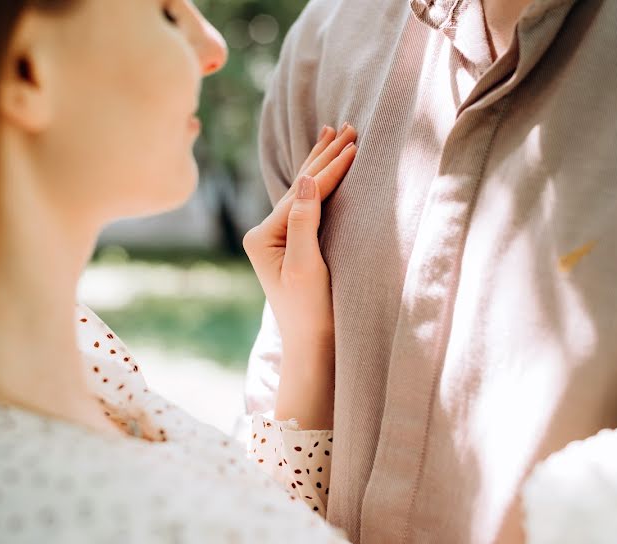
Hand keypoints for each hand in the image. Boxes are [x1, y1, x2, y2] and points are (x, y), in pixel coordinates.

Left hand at [243, 123, 357, 427]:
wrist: (311, 344)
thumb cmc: (310, 311)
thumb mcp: (307, 266)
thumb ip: (304, 221)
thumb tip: (303, 179)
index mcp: (262, 236)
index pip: (301, 194)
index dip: (329, 169)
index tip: (354, 144)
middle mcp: (264, 233)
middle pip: (299, 186)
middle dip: (324, 157)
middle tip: (348, 126)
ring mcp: (276, 238)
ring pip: (302, 192)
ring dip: (321, 163)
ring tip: (334, 133)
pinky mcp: (291, 244)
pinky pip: (306, 205)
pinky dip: (319, 183)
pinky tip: (322, 168)